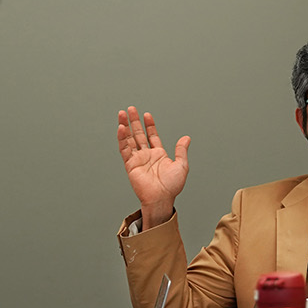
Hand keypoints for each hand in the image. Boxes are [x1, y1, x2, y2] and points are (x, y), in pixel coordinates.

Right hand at [118, 106, 189, 228]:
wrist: (161, 198)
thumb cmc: (172, 187)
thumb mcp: (181, 165)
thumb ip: (181, 150)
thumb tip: (186, 138)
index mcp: (159, 154)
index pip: (152, 136)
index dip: (149, 125)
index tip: (147, 115)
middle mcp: (147, 155)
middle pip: (139, 134)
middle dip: (134, 121)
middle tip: (131, 109)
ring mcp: (138, 159)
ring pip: (129, 139)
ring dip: (125, 126)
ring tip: (122, 114)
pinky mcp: (130, 165)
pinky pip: (124, 149)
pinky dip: (122, 139)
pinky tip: (121, 128)